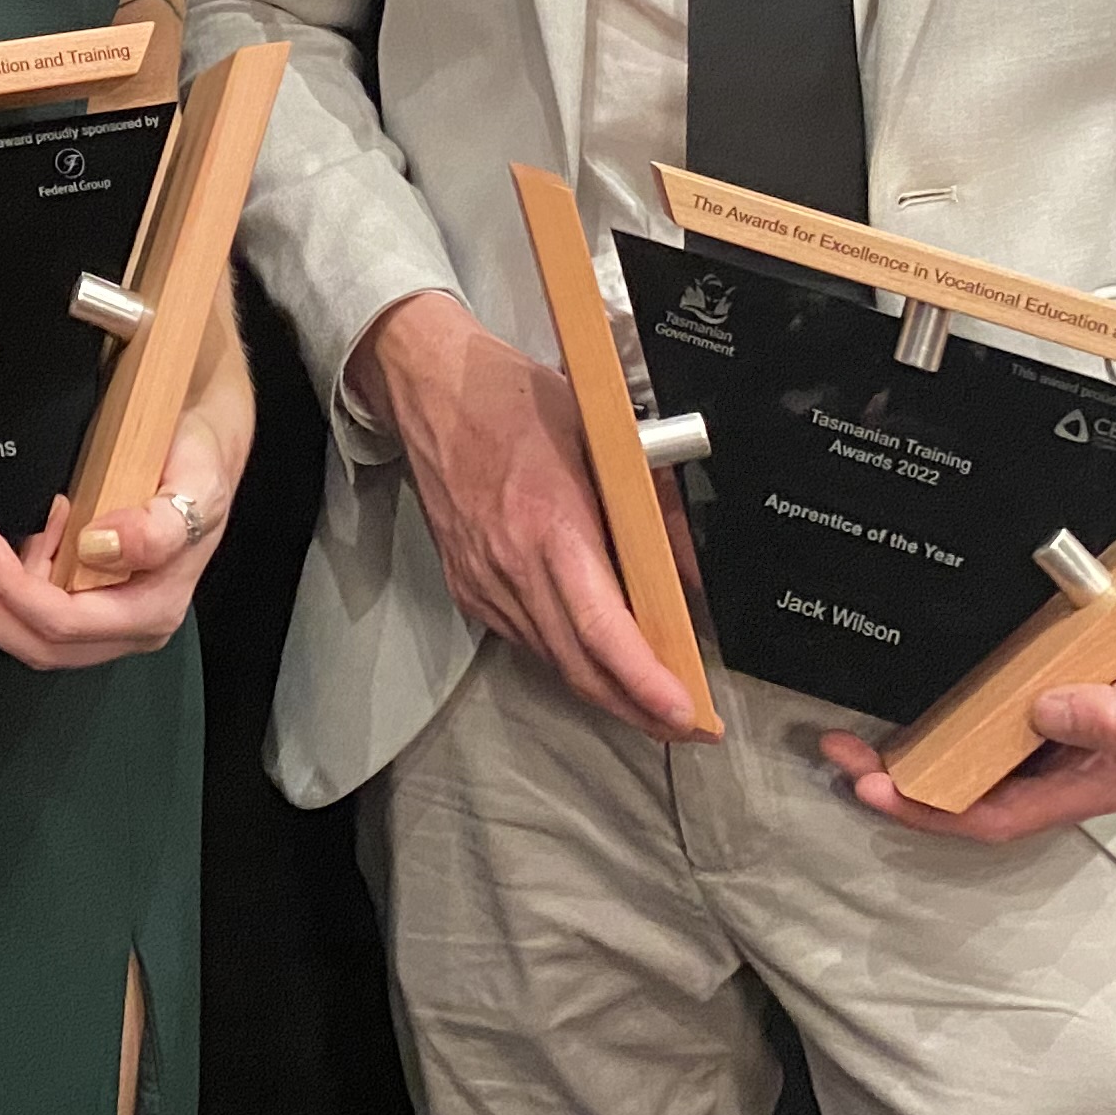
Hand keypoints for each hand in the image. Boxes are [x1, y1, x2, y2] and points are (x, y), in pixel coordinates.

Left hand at [0, 407, 237, 666]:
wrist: (202, 450)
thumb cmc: (198, 467)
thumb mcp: (193, 488)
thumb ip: (155, 528)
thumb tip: (99, 548)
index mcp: (152, 610)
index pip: (65, 624)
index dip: (13, 590)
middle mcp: (130, 625)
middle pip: (40, 645)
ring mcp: (111, 617)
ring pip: (33, 634)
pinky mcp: (94, 601)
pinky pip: (41, 610)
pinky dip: (15, 580)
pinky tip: (21, 538)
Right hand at [364, 291, 705, 742]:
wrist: (428, 389)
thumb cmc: (511, 400)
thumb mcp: (600, 438)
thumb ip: (646, 507)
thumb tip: (686, 569)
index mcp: (550, 525)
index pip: (602, 629)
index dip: (644, 681)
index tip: (684, 710)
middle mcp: (512, 565)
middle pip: (579, 667)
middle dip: (638, 709)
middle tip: (688, 725)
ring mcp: (484, 582)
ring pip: (552, 661)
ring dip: (604, 689)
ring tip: (652, 699)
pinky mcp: (467, 586)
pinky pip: (525, 639)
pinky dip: (564, 656)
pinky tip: (594, 657)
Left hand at [822, 546, 1115, 840]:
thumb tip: (1046, 717)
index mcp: (1098, 774)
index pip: (999, 813)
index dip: (932, 811)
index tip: (872, 784)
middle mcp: (1075, 756)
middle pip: (977, 789)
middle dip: (905, 781)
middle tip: (839, 750)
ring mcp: (1067, 719)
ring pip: (980, 752)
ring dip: (919, 746)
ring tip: (858, 728)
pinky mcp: (1063, 678)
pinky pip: (995, 708)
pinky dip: (950, 709)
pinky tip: (917, 690)